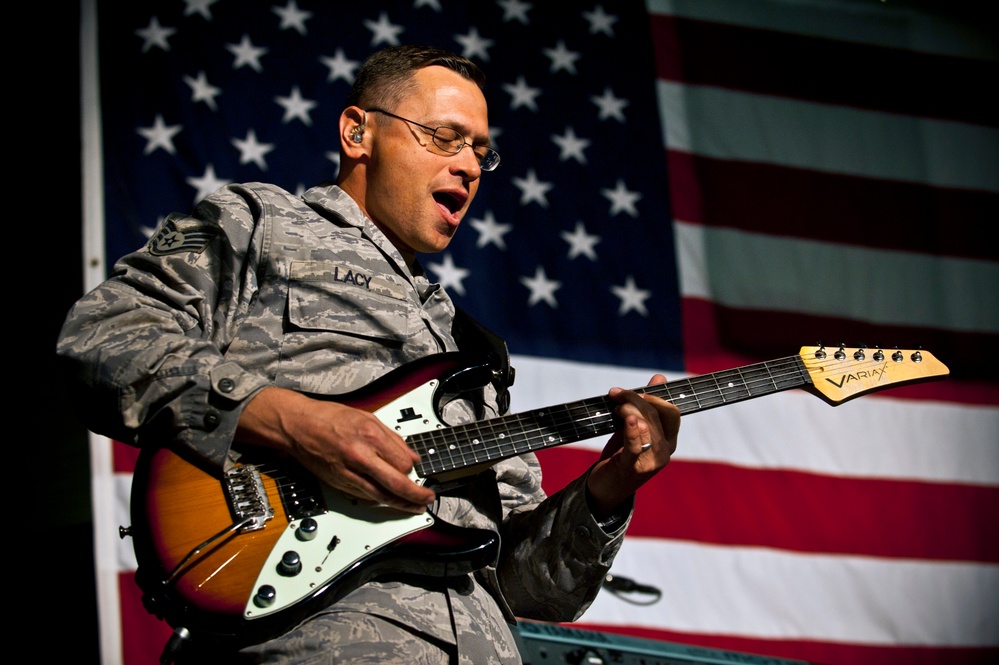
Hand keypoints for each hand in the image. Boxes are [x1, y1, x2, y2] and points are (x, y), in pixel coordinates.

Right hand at [236, 387, 435, 513]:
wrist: (298, 426)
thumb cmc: (329, 418)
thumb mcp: (366, 417)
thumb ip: (391, 438)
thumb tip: (410, 456)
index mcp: (370, 435)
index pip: (403, 462)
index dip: (413, 467)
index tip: (417, 468)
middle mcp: (360, 456)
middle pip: (396, 483)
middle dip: (416, 494)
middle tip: (428, 497)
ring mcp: (348, 472)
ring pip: (381, 496)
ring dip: (401, 504)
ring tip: (415, 506)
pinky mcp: (339, 483)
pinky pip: (365, 496)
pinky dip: (380, 500)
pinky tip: (390, 502)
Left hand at [585, 374, 679, 518]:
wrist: (605, 488)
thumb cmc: (621, 455)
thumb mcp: (634, 428)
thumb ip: (646, 405)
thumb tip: (660, 377)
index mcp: (669, 440)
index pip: (671, 412)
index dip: (653, 396)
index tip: (631, 390)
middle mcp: (665, 451)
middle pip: (656, 415)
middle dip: (635, 399)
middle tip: (616, 394)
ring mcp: (651, 461)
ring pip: (645, 425)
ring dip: (627, 410)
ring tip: (615, 408)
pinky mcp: (632, 468)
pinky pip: (635, 445)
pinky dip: (631, 430)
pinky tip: (628, 419)